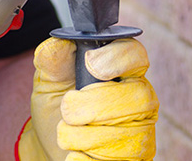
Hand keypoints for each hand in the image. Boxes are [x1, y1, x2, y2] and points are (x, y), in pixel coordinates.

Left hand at [17, 37, 158, 160]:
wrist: (49, 147)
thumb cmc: (57, 109)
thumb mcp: (49, 81)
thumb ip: (54, 59)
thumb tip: (60, 42)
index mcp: (126, 73)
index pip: (137, 56)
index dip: (118, 58)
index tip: (92, 64)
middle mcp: (141, 100)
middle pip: (137, 96)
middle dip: (95, 104)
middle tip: (68, 109)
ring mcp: (142, 131)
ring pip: (127, 132)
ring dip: (84, 135)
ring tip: (66, 134)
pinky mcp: (136, 158)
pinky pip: (117, 159)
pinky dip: (85, 158)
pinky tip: (75, 154)